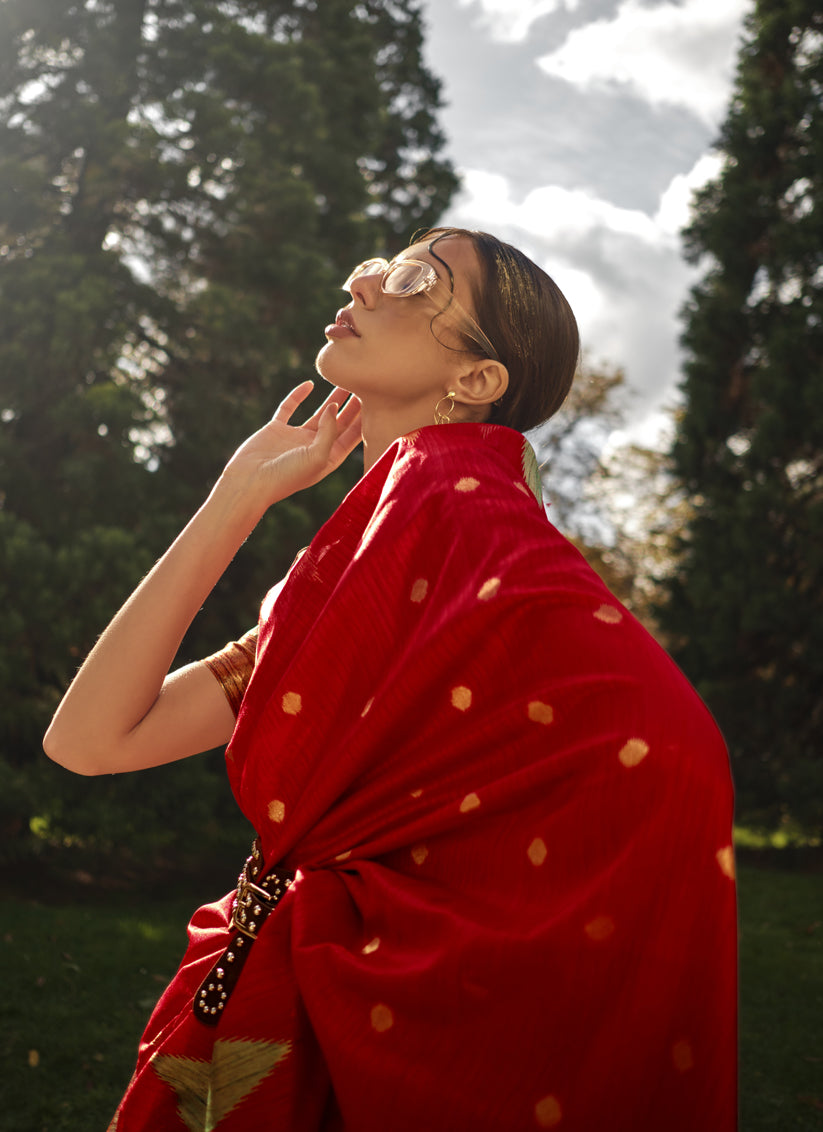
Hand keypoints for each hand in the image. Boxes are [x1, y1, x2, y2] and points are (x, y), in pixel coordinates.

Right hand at [216, 382, 361, 512]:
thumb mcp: (317, 456)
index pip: (352, 437)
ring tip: (344, 380)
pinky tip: (309, 384)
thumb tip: (335, 405)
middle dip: (352, 406)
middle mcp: (314, 448)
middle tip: (365, 385)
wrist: (249, 482)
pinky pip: (289, 408)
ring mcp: (295, 438)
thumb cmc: (286, 476)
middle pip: (339, 423)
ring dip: (331, 398)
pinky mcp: (277, 429)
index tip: (376, 401)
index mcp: (328, 459)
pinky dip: (298, 396)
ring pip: (318, 413)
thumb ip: (330, 431)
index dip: (364, 420)